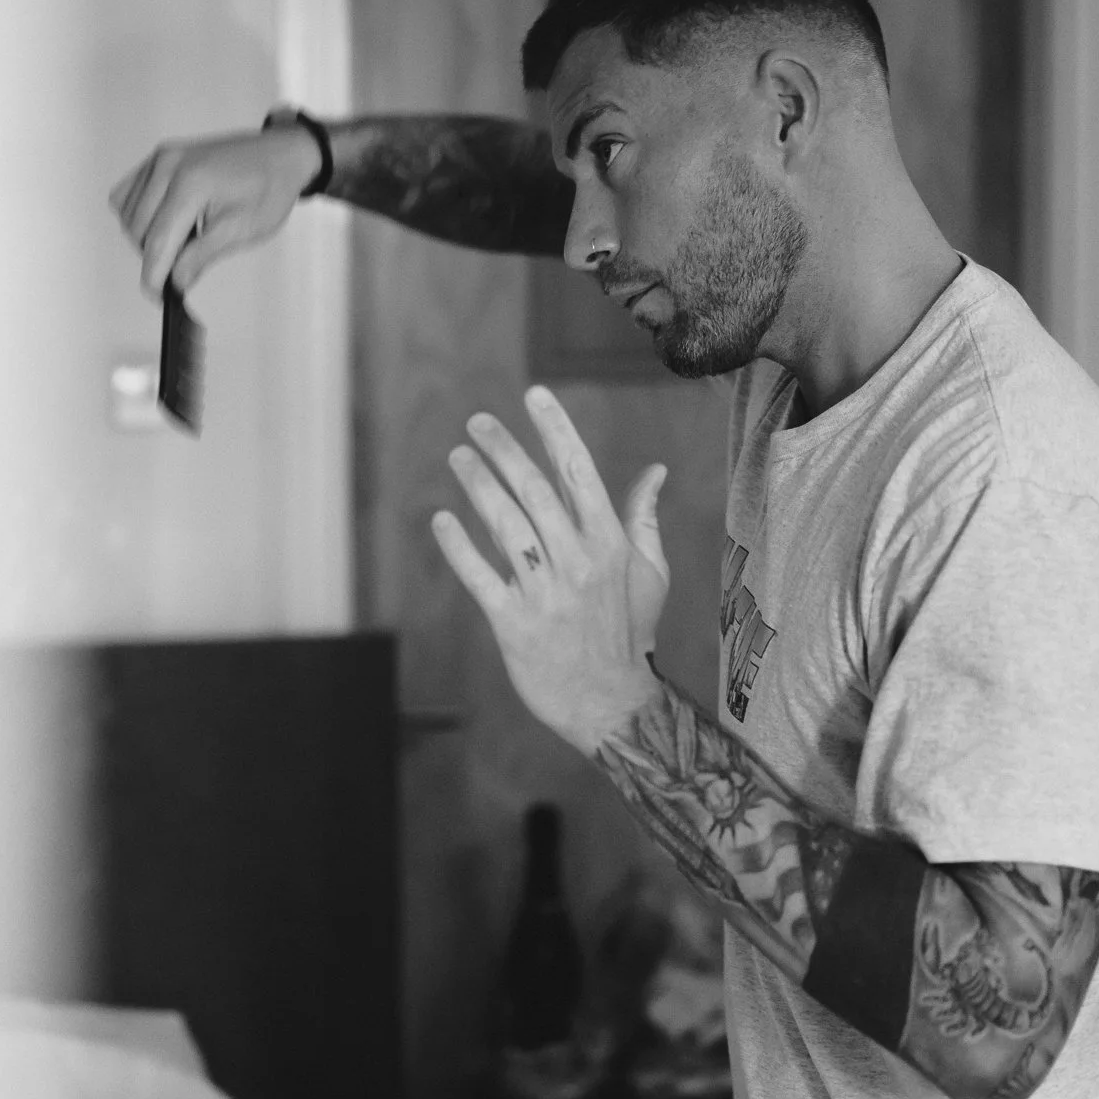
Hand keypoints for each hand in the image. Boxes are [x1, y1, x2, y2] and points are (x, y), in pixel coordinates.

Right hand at [106, 125, 322, 300]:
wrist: (280, 156)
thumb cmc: (269, 187)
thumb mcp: (240, 230)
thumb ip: (200, 257)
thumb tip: (173, 282)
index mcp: (191, 183)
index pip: (157, 242)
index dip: (154, 277)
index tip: (159, 298)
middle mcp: (169, 165)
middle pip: (138, 231)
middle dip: (155, 257)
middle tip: (185, 265)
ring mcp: (160, 158)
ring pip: (127, 215)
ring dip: (145, 237)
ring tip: (183, 238)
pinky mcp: (157, 158)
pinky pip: (126, 195)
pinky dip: (138, 216)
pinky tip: (166, 222)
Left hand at [430, 386, 670, 754]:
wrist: (612, 703)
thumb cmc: (631, 632)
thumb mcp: (650, 574)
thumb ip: (644, 518)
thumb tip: (656, 471)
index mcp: (611, 544)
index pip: (579, 472)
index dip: (555, 430)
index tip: (533, 395)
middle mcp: (579, 563)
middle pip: (535, 491)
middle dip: (504, 450)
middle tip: (477, 422)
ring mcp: (547, 593)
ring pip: (506, 527)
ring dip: (479, 486)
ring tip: (458, 457)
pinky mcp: (515, 625)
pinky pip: (481, 577)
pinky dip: (460, 547)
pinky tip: (442, 520)